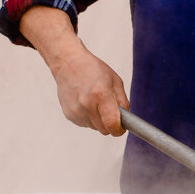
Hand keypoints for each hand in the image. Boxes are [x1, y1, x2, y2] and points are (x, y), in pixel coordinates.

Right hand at [19, 6, 127, 135]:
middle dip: (109, 124)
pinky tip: (85, 103)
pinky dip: (88, 117)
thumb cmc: (93, 69)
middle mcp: (86, 105)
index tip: (121, 128)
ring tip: (95, 102)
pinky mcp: (68, 115)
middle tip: (109, 111)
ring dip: (98, 120)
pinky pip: (84, 124)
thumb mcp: (115, 81)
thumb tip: (126, 120)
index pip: (112, 124)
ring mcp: (76, 111)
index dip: (119, 130)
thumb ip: (123, 102)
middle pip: (104, 130)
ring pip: (94, 127)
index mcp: (100, 94)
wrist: (68, 63)